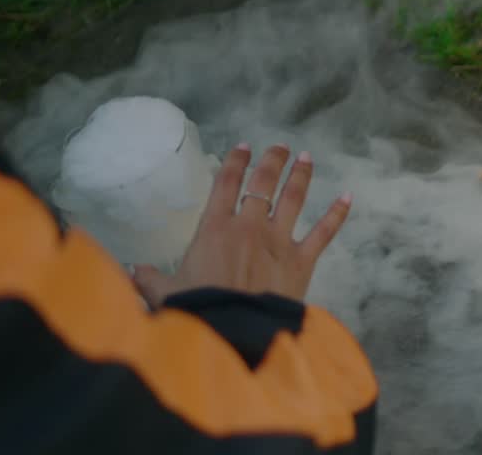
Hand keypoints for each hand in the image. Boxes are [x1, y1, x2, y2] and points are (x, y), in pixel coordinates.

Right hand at [132, 144, 350, 306]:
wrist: (234, 333)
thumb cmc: (197, 312)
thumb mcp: (164, 294)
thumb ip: (150, 279)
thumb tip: (133, 271)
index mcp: (214, 229)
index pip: (226, 185)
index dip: (235, 163)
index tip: (243, 147)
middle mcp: (249, 227)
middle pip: (263, 184)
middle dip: (273, 162)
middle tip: (281, 147)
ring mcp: (278, 241)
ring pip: (293, 199)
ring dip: (301, 176)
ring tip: (306, 158)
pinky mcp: (302, 261)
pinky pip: (323, 233)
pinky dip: (337, 214)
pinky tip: (348, 198)